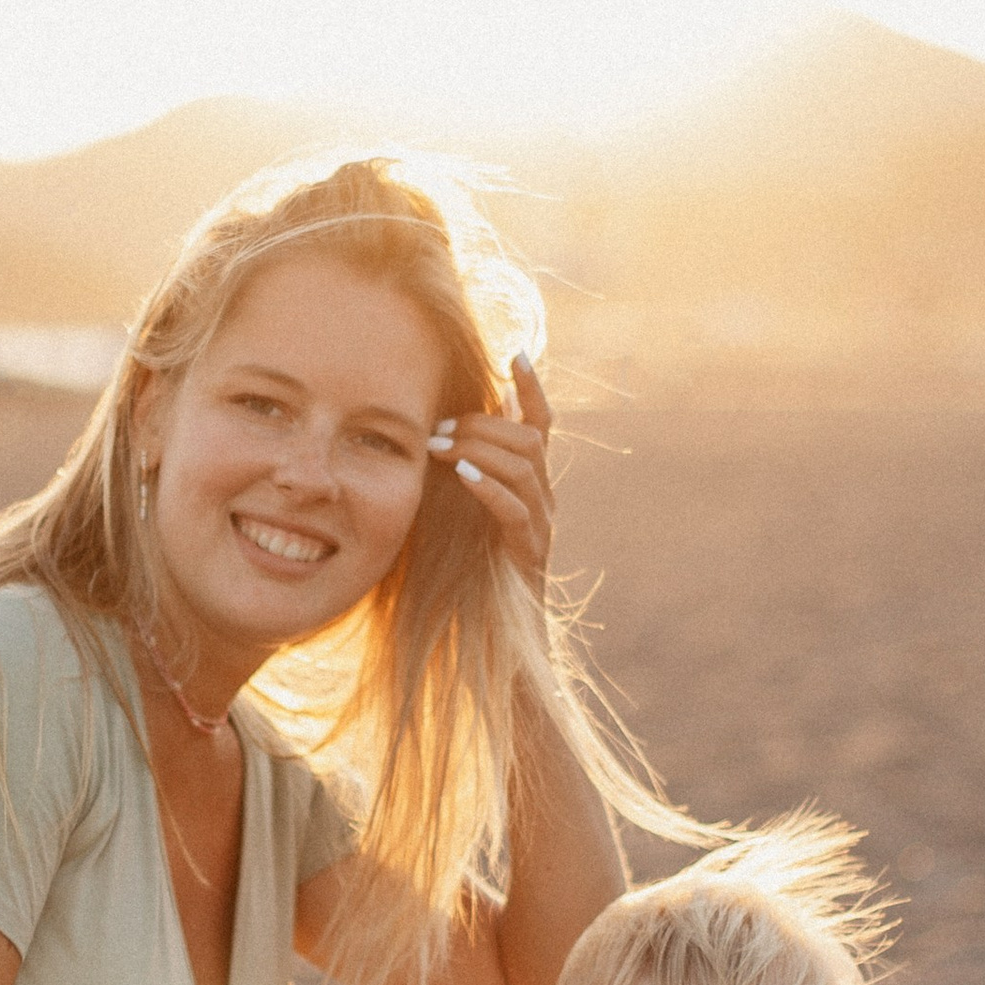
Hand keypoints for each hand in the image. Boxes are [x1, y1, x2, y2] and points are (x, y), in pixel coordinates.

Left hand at [428, 352, 554, 594]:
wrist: (497, 631)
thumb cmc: (470, 566)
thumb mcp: (462, 503)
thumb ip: (464, 464)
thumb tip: (450, 419)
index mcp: (531, 481)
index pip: (542, 422)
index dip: (533, 387)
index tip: (516, 354)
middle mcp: (544, 497)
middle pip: (530, 438)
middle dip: (484, 424)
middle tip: (440, 429)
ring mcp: (542, 525)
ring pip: (527, 465)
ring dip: (480, 449)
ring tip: (440, 448)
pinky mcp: (530, 553)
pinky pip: (516, 510)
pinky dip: (490, 486)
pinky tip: (463, 476)